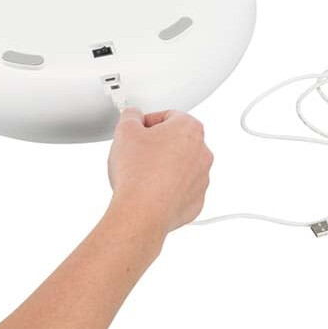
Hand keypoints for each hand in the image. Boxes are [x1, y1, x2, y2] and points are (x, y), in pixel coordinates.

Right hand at [108, 108, 213, 234]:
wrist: (142, 212)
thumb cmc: (138, 173)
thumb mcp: (125, 131)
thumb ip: (131, 116)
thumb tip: (133, 117)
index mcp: (189, 129)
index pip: (169, 116)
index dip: (149, 122)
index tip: (138, 131)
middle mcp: (202, 152)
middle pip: (178, 141)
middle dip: (158, 144)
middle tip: (138, 152)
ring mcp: (202, 178)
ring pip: (181, 166)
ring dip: (164, 166)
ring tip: (142, 174)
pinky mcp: (196, 201)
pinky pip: (181, 189)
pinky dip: (168, 188)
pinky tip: (150, 191)